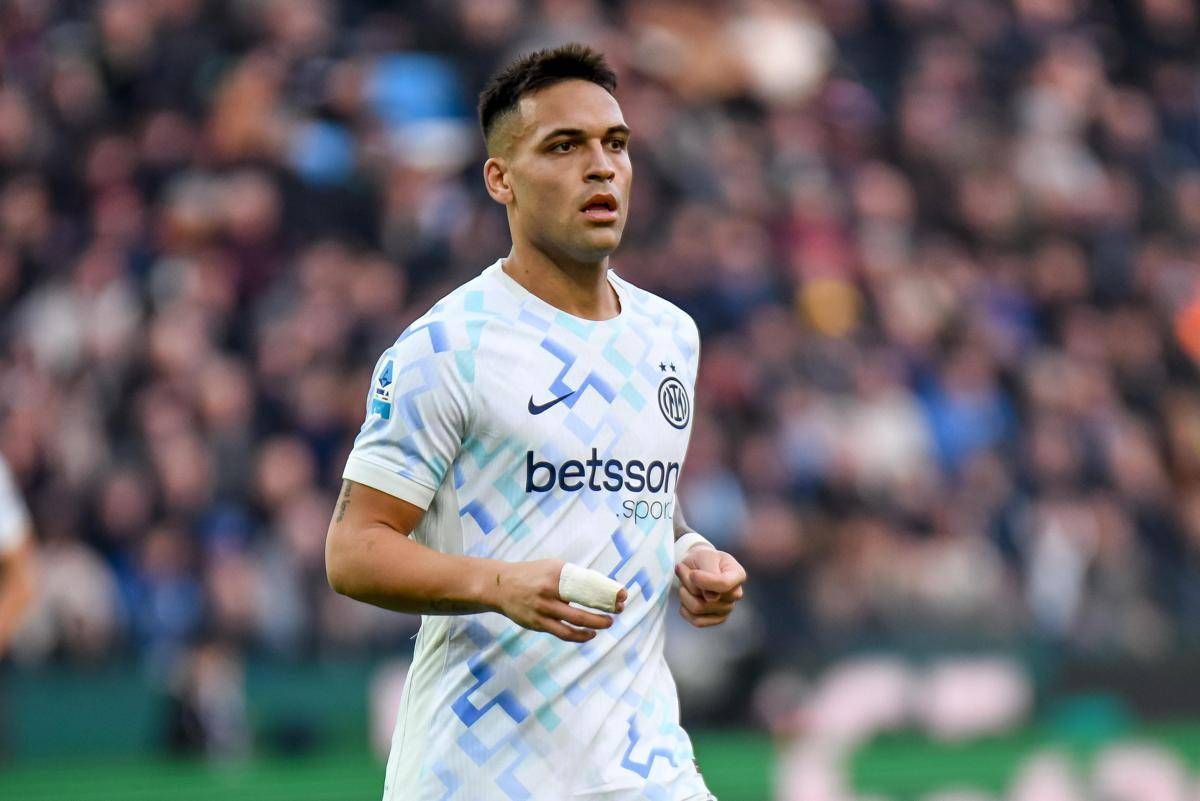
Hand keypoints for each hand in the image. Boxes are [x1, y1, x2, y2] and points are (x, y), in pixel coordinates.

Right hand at [490, 559, 626, 642]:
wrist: (500, 586)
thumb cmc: (532, 575)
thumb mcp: (551, 567)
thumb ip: (572, 576)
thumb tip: (599, 586)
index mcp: (556, 574)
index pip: (587, 583)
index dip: (606, 592)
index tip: (622, 596)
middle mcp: (549, 591)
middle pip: (583, 604)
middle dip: (604, 612)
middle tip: (617, 612)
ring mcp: (543, 609)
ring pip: (575, 621)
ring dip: (594, 625)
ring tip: (607, 623)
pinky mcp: (538, 623)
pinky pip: (562, 633)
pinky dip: (579, 636)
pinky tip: (589, 634)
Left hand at [675, 547, 745, 627]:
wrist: (698, 567)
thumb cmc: (704, 559)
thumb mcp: (706, 556)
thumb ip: (710, 572)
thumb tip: (711, 598)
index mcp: (737, 575)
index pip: (723, 584)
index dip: (704, 581)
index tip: (692, 573)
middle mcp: (735, 594)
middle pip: (708, 599)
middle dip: (689, 584)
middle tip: (684, 571)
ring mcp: (727, 609)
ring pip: (698, 608)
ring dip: (684, 594)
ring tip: (683, 583)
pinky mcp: (716, 619)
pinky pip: (696, 621)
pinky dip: (685, 609)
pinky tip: (686, 597)